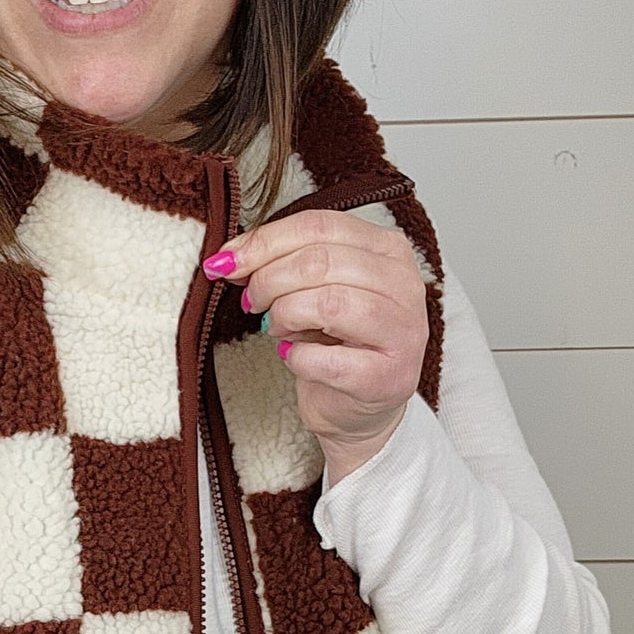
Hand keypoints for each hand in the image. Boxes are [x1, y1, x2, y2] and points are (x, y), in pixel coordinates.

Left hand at [205, 207, 429, 482]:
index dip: (265, 241)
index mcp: (387, 250)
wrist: (356, 408)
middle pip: (321, 261)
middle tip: (251, 301)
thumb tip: (231, 257)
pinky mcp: (387, 377)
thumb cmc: (336, 344)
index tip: (229, 261)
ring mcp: (402, 332)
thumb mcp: (312, 289)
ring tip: (276, 328)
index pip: (321, 225)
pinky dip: (297, 357)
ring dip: (285, 315)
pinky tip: (294, 356)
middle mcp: (404, 285)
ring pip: (328, 303)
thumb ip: (282, 263)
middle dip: (269, 280)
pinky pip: (327, 359)